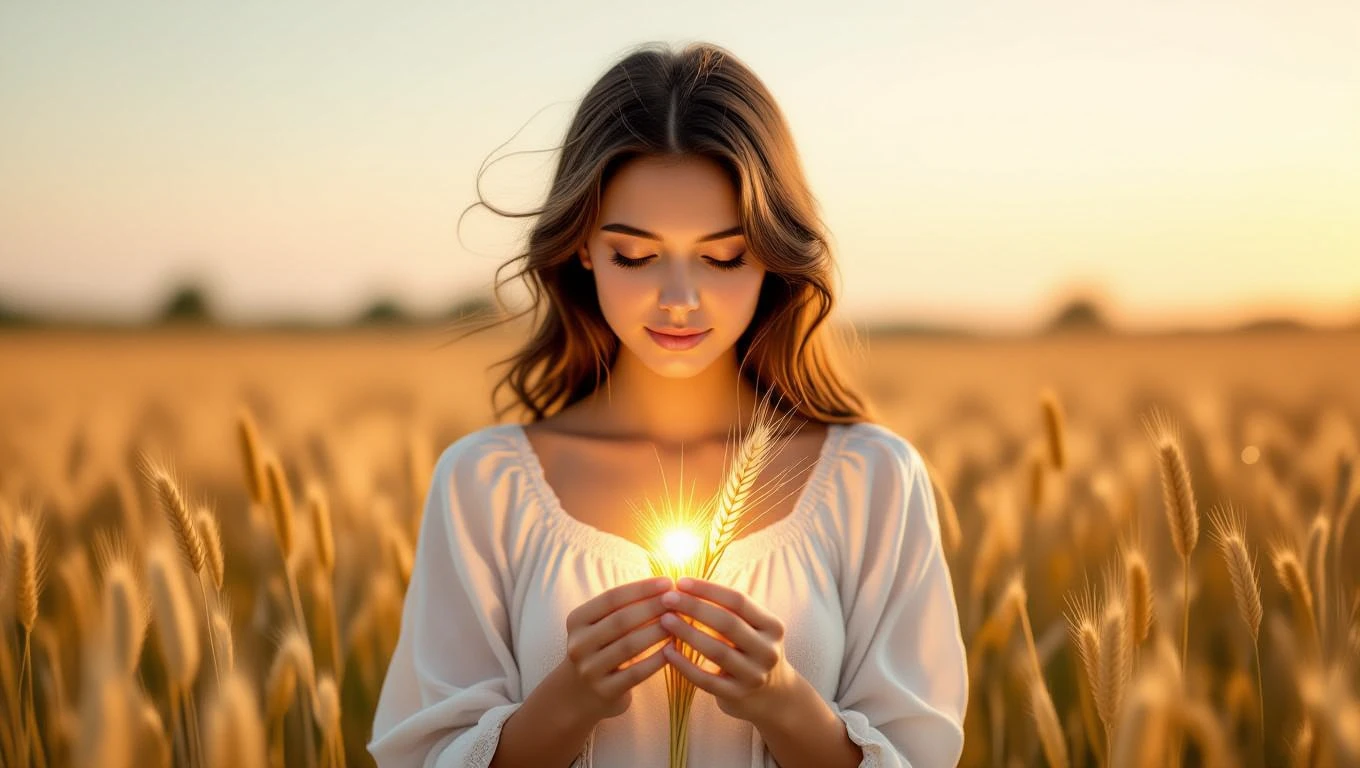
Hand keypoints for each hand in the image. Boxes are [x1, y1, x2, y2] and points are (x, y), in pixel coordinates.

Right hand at [559, 576, 674, 720]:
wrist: (577, 696)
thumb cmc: (600, 650)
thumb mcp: (600, 626)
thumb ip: (624, 608)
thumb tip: (665, 586)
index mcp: (577, 620)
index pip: (612, 598)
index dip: (642, 588)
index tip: (668, 582)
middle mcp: (579, 644)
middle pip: (621, 620)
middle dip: (653, 607)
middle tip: (678, 601)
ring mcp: (589, 669)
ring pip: (629, 646)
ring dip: (658, 632)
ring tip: (679, 623)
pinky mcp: (604, 691)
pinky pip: (636, 673)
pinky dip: (656, 660)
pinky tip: (673, 650)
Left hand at [658, 577, 796, 724]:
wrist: (772, 696)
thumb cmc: (751, 650)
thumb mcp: (753, 628)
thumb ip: (728, 609)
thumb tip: (687, 585)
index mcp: (772, 626)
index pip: (738, 601)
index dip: (708, 589)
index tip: (681, 582)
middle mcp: (767, 650)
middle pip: (728, 623)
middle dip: (694, 607)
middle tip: (667, 598)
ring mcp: (753, 675)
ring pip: (717, 651)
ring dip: (687, 633)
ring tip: (664, 620)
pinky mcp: (737, 696)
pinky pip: (706, 680)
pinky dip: (684, 665)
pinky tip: (667, 652)